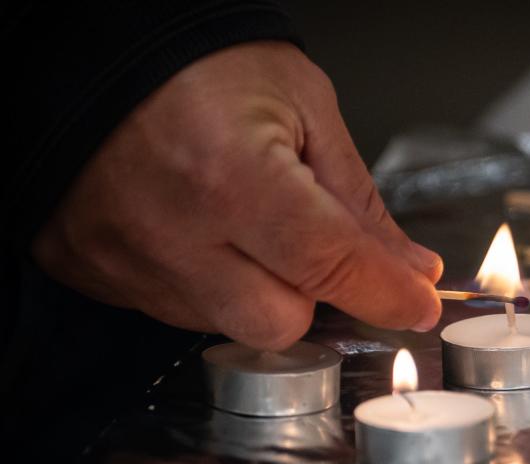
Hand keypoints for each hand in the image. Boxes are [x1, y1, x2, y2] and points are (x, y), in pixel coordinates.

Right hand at [32, 41, 442, 349]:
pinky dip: (210, 285)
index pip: (330, 265)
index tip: (417, 304)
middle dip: (314, 294)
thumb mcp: (305, 109)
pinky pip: (178, 312)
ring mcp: (127, 261)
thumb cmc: (203, 67)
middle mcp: (173, 231)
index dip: (387, 293)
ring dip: (260, 289)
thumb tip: (408, 269)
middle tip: (310, 241)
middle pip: (280, 323)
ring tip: (245, 221)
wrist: (104, 59)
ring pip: (231, 324)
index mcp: (232, 175)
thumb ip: (359, 202)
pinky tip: (204, 232)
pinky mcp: (97, 273)